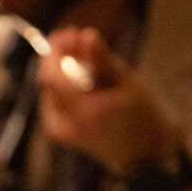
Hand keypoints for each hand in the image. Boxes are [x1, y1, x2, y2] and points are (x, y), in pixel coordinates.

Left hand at [38, 27, 181, 175]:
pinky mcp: (60, 132)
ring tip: (86, 53)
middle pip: (48, 81)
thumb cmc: (142, 119)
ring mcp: (59, 131)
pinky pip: (56, 99)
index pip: (50, 76)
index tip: (69, 33)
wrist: (143, 157)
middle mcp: (64, 125)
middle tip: (80, 38)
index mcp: (81, 114)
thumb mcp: (128, 84)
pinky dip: (66, 84)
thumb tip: (86, 35)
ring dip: (64, 68)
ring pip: (51, 89)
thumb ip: (103, 60)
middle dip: (61, 56)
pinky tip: (85, 74)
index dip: (56, 51)